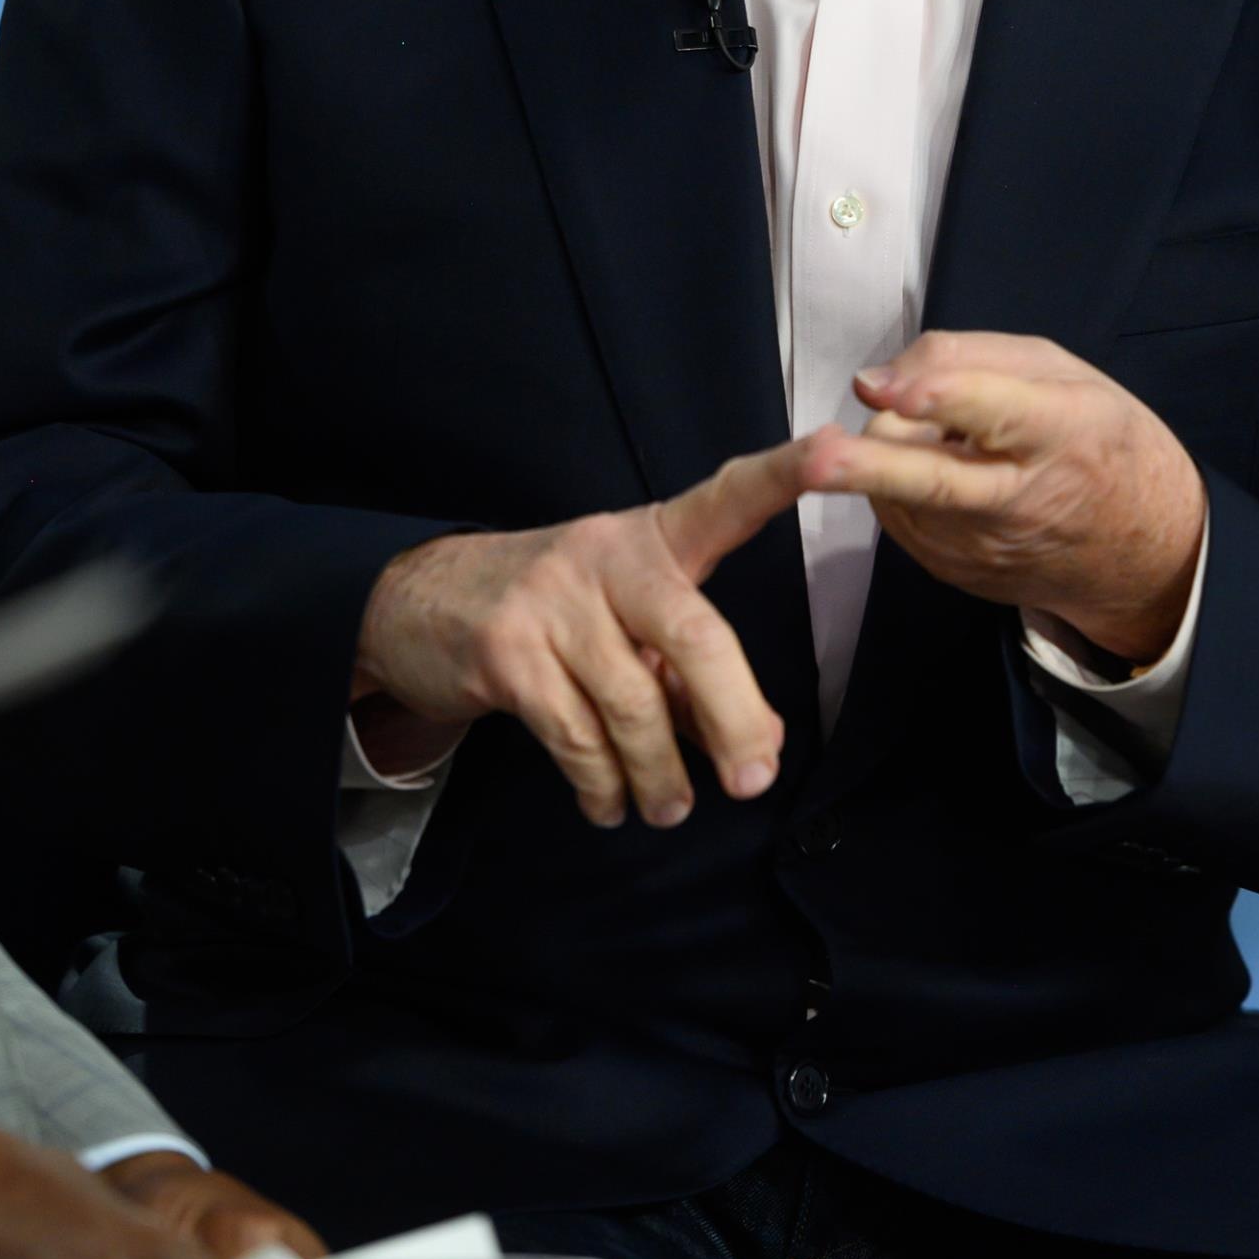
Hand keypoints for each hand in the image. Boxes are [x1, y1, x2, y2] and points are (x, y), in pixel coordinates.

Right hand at [353, 434, 838, 829]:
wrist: (423, 601)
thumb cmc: (558, 611)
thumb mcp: (628, 616)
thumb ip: (691, 668)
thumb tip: (757, 743)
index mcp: (656, 537)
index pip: (729, 497)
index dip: (784, 474)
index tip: (835, 451)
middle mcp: (608, 556)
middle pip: (695, 637)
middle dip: (733, 718)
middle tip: (754, 779)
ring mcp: (553, 603)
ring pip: (634, 708)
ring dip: (661, 776)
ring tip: (670, 807)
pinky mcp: (506, 655)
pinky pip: (577, 739)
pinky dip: (604, 786)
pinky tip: (610, 802)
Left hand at [815, 330, 1205, 663]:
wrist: (1139, 549)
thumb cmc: (1097, 439)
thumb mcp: (1059, 371)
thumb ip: (971, 359)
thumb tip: (880, 379)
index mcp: (1062, 432)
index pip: (997, 413)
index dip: (940, 398)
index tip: (889, 389)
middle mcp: (1020, 497)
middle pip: (934, 482)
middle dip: (871, 468)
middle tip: (817, 457)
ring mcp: (983, 547)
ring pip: (897, 490)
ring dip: (890, 452)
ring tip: (940, 435)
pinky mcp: (955, 571)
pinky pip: (896, 515)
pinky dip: (896, 483)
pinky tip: (942, 470)